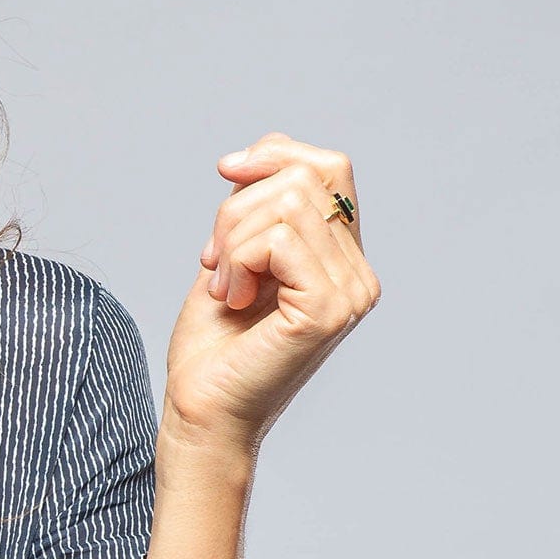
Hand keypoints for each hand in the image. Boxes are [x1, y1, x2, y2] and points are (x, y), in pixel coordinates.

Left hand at [162, 131, 380, 455]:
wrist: (201, 411)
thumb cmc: (214, 346)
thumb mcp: (236, 251)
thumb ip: (261, 201)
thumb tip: (265, 147)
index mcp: (343, 261)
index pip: (329, 167)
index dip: (273, 155)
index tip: (226, 175)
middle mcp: (358, 277)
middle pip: (307, 176)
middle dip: (240, 204)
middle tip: (215, 258)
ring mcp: (349, 295)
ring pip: (288, 203)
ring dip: (232, 236)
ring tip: (224, 285)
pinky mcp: (326, 310)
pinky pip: (277, 239)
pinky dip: (238, 260)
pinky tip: (232, 298)